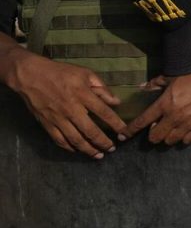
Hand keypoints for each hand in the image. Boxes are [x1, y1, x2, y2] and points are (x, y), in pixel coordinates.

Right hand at [5, 51, 125, 157]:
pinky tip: (77, 150)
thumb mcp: (85, 73)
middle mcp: (71, 109)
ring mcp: (57, 118)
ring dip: (88, 149)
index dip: (116, 124)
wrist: (29, 75)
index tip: (124, 132)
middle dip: (103, 142)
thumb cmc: (60, 72)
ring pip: (75, 139)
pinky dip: (69, 147)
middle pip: (90, 131)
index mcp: (83, 95)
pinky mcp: (46, 123)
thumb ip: (102, 88)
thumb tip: (116, 102)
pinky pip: (59, 140)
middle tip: (112, 149)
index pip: (104, 112)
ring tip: (98, 155)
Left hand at [124, 69, 190, 144]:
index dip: (130, 131)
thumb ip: (155, 83)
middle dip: (153, 135)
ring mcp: (187, 124)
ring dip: (168, 137)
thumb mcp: (173, 77)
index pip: (142, 121)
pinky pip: (187, 141)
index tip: (123, 137)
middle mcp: (173, 117)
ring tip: (171, 130)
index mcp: (164, 104)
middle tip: (156, 128)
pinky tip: (184, 132)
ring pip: (170, 141)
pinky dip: (183, 138)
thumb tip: (141, 86)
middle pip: (155, 137)